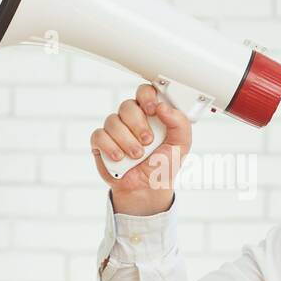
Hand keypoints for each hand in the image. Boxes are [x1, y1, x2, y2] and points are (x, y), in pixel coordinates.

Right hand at [91, 83, 192, 216]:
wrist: (148, 189)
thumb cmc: (163, 165)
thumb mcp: (181, 144)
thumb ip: (179, 123)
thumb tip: (163, 107)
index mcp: (150, 113)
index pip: (144, 92)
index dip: (146, 96)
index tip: (152, 110)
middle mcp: (131, 119)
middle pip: (127, 106)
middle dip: (138, 125)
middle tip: (148, 141)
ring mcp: (115, 130)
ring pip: (113, 121)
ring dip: (127, 140)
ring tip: (137, 155)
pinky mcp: (101, 143)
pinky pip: (100, 136)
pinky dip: (110, 147)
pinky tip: (120, 157)